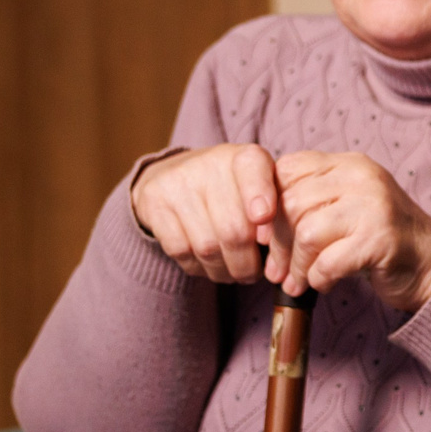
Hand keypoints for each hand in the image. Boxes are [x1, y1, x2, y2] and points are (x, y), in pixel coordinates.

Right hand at [129, 144, 292, 285]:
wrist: (173, 175)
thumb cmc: (232, 189)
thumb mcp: (260, 187)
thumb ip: (276, 209)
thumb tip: (272, 243)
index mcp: (244, 156)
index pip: (254, 169)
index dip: (261, 196)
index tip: (265, 219)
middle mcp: (209, 163)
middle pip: (233, 228)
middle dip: (247, 262)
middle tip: (253, 274)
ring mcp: (177, 183)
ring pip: (207, 247)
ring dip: (225, 270)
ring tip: (234, 273)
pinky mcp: (154, 203)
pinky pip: (181, 251)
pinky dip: (200, 268)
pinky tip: (209, 266)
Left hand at [273, 150, 430, 311]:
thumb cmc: (380, 239)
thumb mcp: (347, 206)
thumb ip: (312, 200)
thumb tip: (256, 222)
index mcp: (349, 163)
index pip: (288, 168)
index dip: (267, 203)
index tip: (266, 234)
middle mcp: (361, 177)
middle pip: (291, 203)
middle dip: (279, 243)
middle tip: (277, 270)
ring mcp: (374, 205)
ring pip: (306, 233)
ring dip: (297, 266)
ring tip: (298, 282)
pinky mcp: (380, 238)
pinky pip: (328, 261)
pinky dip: (319, 279)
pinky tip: (325, 283)